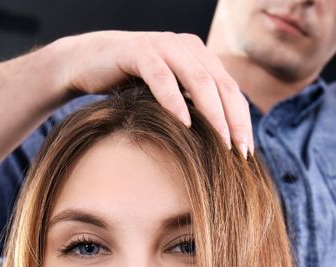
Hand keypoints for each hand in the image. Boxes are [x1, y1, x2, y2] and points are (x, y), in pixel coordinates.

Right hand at [53, 31, 252, 155]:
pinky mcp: (138, 51)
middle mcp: (187, 47)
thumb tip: (221, 144)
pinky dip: (174, 100)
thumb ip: (194, 108)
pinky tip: (184, 123)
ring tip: (221, 141)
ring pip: (198, 80)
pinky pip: (162, 76)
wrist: (88, 62)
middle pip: (222, 85)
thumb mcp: (171, 97)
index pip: (231, 90)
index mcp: (201, 57)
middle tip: (240, 151)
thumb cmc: (133, 85)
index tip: (248, 151)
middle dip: (234, 120)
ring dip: (213, 113)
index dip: (242, 120)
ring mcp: (164, 46)